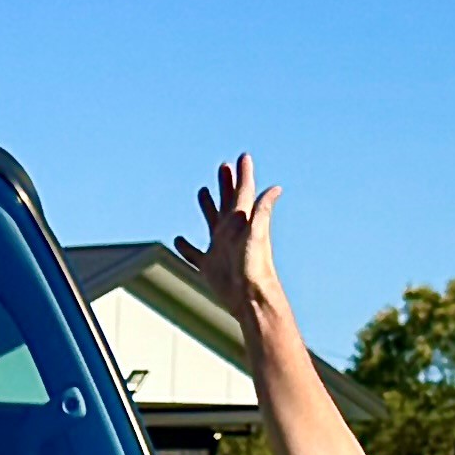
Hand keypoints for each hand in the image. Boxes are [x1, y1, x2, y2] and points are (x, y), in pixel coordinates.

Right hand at [178, 157, 285, 333]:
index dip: (243, 174)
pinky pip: (194, 253)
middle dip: (226, 184)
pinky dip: (185, 247)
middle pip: (227, 202)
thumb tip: (276, 188)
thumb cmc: (254, 266)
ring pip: (211, 221)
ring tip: (203, 191)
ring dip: (208, 206)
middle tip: (224, 166)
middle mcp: (231, 232)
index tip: (243, 157)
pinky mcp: (209, 266)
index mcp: (242, 222)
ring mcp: (220, 248)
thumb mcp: (257, 234)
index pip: (243, 192)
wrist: (249, 298)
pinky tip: (178, 240)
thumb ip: (262, 210)